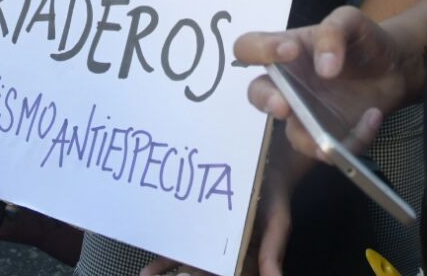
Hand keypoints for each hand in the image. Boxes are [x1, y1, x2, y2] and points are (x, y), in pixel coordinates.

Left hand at [140, 137, 298, 275]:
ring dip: (169, 273)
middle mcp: (225, 255)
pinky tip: (148, 272)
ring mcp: (208, 243)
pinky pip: (178, 250)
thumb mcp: (278, 224)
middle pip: (206, 274)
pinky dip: (163, 263)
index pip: (230, 274)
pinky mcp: (194, 230)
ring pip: (189, 266)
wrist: (264, 162)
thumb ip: (272, 253)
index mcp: (246, 258)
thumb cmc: (273, 195)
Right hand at [236, 6, 409, 164]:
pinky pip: (334, 147)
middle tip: (284, 106)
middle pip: (257, 94)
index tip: (289, 51)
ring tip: (329, 139)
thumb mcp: (350, 20)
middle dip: (266, 101)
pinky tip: (372, 117)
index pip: (249, 48)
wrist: (395, 67)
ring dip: (308, 138)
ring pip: (293, 134)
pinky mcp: (332, 135)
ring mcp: (308, 113)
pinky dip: (355, 137)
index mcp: (286, 50)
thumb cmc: (363, 41)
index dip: (258, 50)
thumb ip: (333, 32)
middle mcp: (289, 84)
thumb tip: (324, 68)